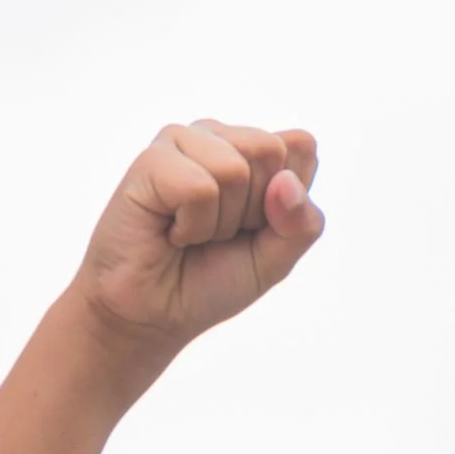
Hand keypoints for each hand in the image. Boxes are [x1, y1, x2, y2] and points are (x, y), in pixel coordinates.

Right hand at [70, 118, 323, 360]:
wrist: (152, 316)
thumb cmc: (209, 282)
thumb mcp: (275, 259)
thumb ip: (302, 224)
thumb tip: (285, 181)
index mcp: (254, 149)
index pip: (301, 149)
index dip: (284, 205)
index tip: (251, 230)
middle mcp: (219, 137)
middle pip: (269, 152)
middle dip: (251, 211)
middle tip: (216, 234)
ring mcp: (183, 142)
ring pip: (234, 169)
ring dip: (218, 222)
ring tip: (190, 234)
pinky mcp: (151, 160)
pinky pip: (200, 188)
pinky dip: (192, 226)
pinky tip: (170, 232)